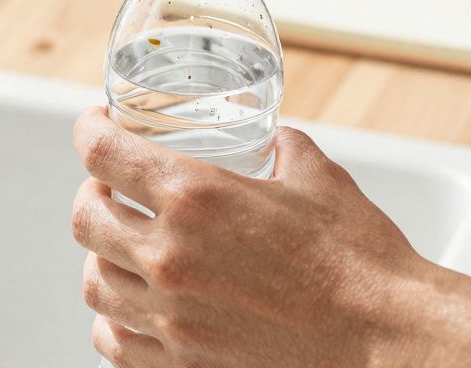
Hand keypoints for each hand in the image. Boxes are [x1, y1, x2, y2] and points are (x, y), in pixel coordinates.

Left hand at [70, 106, 468, 367]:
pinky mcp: (184, 362)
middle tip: (111, 185)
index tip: (96, 126)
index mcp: (195, 197)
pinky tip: (131, 303)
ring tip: (121, 243)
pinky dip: (113, 318)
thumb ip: (281, 147)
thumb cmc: (359, 261)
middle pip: (86, 218)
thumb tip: (270, 138)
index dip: (90, 130)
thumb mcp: (316, 175)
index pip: (103, 153)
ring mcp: (172, 315)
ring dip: (101, 254)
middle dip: (93, 192)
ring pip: (94, 283)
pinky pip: (115, 342)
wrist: (384, 337)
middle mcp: (171, 256)